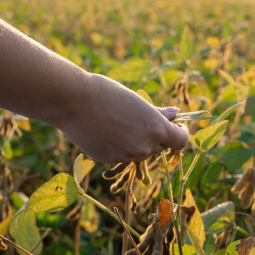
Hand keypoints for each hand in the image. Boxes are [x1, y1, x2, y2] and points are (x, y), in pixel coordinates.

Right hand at [58, 73, 188, 163]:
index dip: (181, 133)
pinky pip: (122, 155)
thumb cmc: (107, 94)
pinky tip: (106, 130)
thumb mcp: (137, 101)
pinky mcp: (110, 160)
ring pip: (140, 151)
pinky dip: (120, 146)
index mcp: (156, 129)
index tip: (176, 125)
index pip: (181, 141)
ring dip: (138, 140)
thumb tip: (175, 114)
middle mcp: (145, 146)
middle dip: (157, 135)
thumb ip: (157, 113)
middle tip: (143, 119)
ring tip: (121, 121)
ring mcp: (127, 156)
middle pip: (160, 146)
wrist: (73, 101)